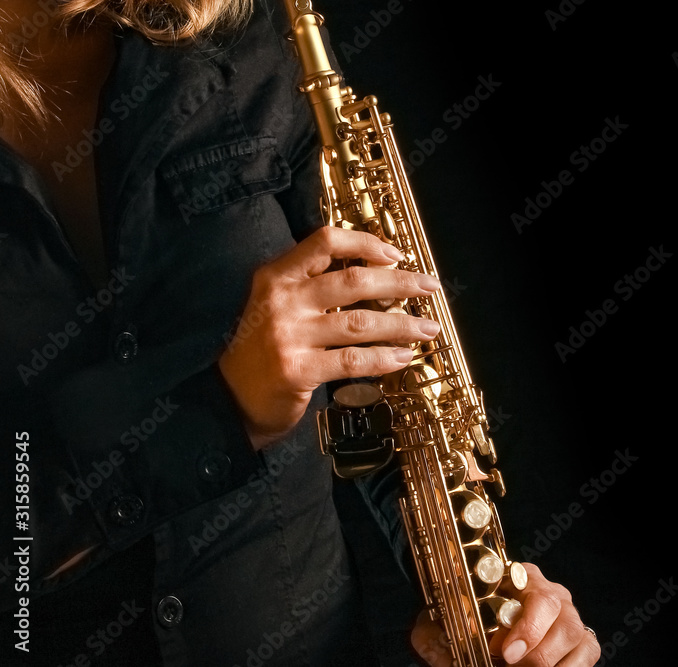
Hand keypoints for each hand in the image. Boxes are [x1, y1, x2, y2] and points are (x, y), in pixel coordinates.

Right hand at [218, 226, 440, 449]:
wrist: (228, 399)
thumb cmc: (262, 350)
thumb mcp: (277, 305)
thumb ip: (313, 285)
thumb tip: (375, 273)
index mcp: (276, 276)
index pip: (324, 241)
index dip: (365, 243)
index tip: (396, 254)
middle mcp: (282, 300)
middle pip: (353, 280)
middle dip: (400, 283)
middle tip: (430, 287)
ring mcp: (289, 335)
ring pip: (359, 322)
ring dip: (401, 325)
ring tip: (428, 327)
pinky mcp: (297, 369)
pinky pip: (351, 361)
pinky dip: (382, 358)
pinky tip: (402, 357)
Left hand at [411, 563, 600, 665]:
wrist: (477, 630)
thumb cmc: (461, 626)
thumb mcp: (440, 626)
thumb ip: (436, 635)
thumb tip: (444, 650)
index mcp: (520, 578)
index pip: (535, 597)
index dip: (524, 629)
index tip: (504, 653)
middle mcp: (553, 593)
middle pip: (561, 619)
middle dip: (536, 652)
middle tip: (511, 664)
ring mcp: (571, 618)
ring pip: (575, 638)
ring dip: (547, 663)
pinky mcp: (583, 644)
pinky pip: (587, 656)